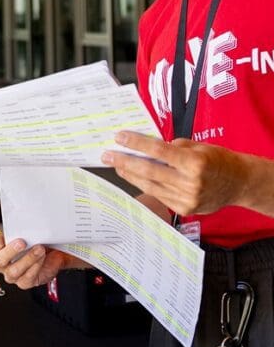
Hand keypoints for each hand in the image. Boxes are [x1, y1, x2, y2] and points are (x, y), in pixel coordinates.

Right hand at [0, 233, 76, 289]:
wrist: (49, 254)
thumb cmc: (33, 241)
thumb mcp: (26, 232)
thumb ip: (19, 228)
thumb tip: (22, 220)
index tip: (2, 238)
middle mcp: (2, 264)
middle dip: (11, 251)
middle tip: (22, 242)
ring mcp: (12, 275)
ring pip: (14, 271)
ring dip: (28, 258)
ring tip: (39, 249)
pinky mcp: (24, 282)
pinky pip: (27, 277)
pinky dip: (36, 267)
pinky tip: (42, 258)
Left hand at [102, 130, 258, 215]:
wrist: (238, 183)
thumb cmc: (218, 160)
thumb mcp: (198, 146)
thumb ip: (172, 147)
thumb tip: (145, 146)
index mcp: (195, 163)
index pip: (158, 151)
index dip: (136, 143)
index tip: (119, 137)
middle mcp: (190, 183)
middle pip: (149, 171)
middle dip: (125, 162)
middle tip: (107, 155)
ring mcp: (187, 199)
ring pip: (150, 185)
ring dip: (130, 174)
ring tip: (116, 165)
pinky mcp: (184, 209)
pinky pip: (158, 194)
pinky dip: (144, 184)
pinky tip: (133, 176)